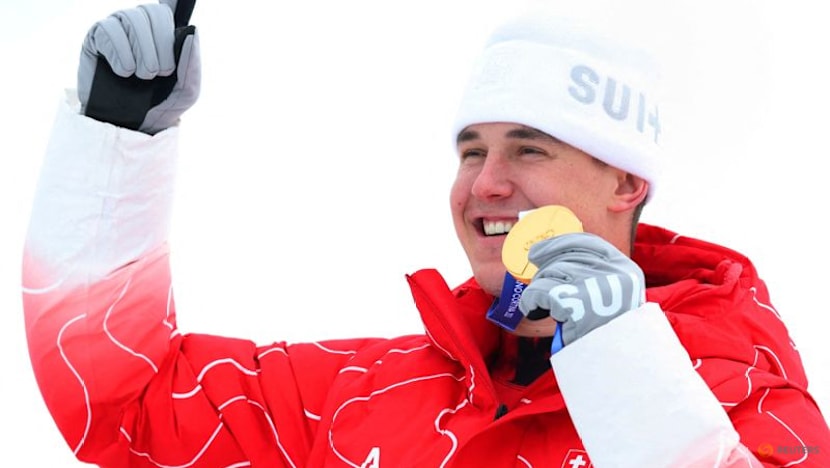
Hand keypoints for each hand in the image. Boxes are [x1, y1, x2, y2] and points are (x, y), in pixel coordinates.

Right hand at [77, 0, 199, 133]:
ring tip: (141, 76)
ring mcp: (117, 28)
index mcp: (164, 33)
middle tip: (159, 72)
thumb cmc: (160, 106)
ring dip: (141, 51)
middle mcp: (140, 25)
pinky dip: (120, 53)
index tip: (178, 6)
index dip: (174, 2)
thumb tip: (192, 32)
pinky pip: (108, 29)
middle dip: (160, 45)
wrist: (129, 127)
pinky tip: (124, 72)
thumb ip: (192, 63)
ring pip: (131, 18)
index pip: (169, 6)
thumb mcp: (186, 91)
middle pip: (152, 12)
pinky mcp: (96, 38)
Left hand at [518, 232, 644, 346]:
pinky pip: (539, 291)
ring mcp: (593, 286)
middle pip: (565, 257)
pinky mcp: (574, 303)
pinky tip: (532, 308)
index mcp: (625, 269)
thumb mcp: (616, 298)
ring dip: (539, 288)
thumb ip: (596, 277)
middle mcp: (612, 273)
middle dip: (545, 268)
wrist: (617, 364)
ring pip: (550, 273)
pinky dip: (530, 299)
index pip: (588, 243)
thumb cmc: (610, 335)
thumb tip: (556, 259)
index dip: (559, 243)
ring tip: (540, 303)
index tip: (540, 250)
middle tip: (537, 282)